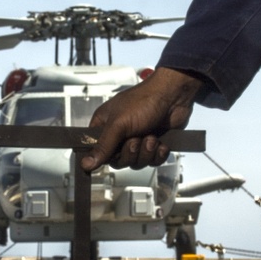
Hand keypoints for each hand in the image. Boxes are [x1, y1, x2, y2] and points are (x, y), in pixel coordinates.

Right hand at [81, 67, 202, 170]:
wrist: (174, 96)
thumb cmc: (145, 100)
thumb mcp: (118, 124)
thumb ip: (103, 146)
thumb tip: (86, 163)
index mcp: (105, 125)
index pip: (96, 150)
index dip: (104, 156)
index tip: (112, 154)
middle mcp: (120, 134)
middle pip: (118, 161)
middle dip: (130, 153)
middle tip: (136, 139)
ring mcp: (137, 139)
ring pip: (136, 163)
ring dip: (146, 152)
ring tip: (151, 137)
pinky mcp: (153, 145)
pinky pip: (152, 162)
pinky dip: (158, 154)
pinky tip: (161, 142)